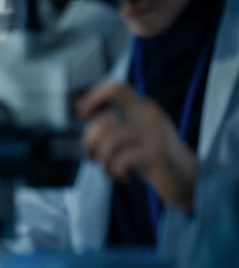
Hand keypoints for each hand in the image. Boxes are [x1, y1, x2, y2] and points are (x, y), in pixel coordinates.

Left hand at [78, 82, 197, 209]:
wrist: (185, 178)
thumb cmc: (150, 155)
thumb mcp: (132, 133)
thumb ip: (113, 122)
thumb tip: (82, 109)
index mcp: (142, 106)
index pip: (115, 88)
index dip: (94, 97)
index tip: (82, 113)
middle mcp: (149, 115)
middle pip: (103, 123)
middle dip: (89, 143)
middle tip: (94, 157)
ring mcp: (154, 133)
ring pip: (108, 144)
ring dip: (104, 163)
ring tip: (111, 171)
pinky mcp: (156, 153)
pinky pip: (120, 161)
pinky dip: (116, 172)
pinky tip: (124, 177)